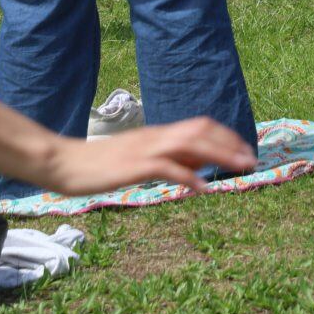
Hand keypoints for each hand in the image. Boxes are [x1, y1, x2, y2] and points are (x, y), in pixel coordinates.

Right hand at [45, 117, 256, 195]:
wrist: (61, 162)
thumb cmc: (99, 163)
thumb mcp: (139, 157)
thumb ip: (168, 157)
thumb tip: (199, 165)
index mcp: (157, 133)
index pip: (201, 126)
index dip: (226, 135)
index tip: (245, 148)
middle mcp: (155, 136)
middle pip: (203, 131)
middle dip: (232, 144)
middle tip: (252, 159)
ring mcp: (145, 149)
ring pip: (192, 144)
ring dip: (221, 155)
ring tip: (241, 168)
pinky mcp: (133, 166)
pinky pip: (167, 167)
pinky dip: (188, 176)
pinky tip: (203, 188)